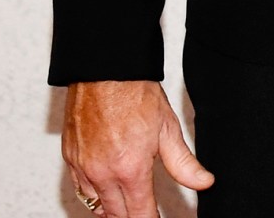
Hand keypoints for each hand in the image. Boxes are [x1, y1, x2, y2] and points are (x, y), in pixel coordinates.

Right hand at [63, 79, 211, 217]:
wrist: (104, 70)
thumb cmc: (133, 93)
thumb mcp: (167, 129)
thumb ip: (184, 163)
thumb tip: (203, 182)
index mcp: (129, 169)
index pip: (140, 214)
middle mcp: (103, 173)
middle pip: (117, 215)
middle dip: (131, 217)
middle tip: (144, 214)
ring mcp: (83, 166)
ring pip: (96, 206)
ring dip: (111, 210)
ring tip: (126, 209)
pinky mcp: (70, 157)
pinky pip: (80, 188)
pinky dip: (93, 194)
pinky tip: (105, 192)